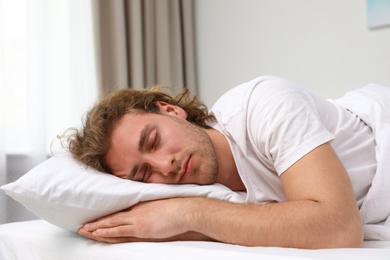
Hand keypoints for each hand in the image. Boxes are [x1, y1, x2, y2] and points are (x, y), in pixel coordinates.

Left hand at [78, 198, 208, 242]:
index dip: (105, 218)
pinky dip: (107, 231)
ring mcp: (137, 220)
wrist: (184, 210)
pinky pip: (119, 230)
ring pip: (111, 224)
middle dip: (96, 223)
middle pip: (111, 218)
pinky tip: (97, 232)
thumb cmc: (176, 210)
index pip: (118, 213)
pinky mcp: (140, 227)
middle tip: (82, 227)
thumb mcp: (160, 209)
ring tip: (83, 230)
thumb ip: (151, 213)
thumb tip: (147, 217)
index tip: (95, 220)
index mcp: (140, 207)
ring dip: (96, 228)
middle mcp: (135, 212)